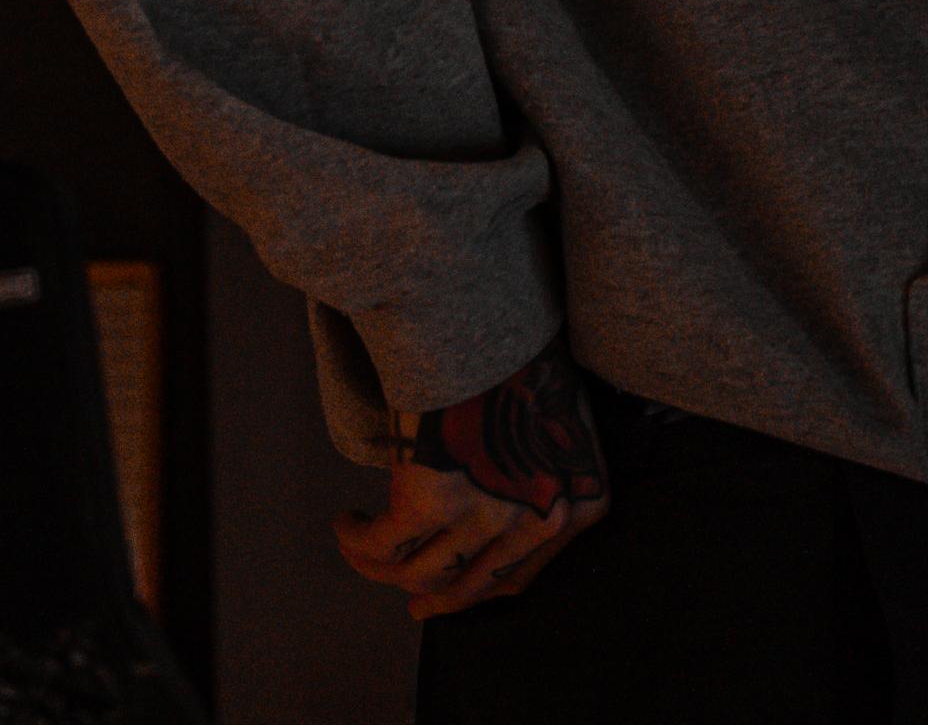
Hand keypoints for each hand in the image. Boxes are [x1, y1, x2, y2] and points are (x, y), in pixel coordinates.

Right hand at [332, 342, 607, 617]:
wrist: (498, 325)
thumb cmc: (525, 367)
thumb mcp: (555, 437)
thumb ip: (532, 488)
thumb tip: (483, 534)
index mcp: (580, 507)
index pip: (516, 578)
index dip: (473, 593)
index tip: (444, 598)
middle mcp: (541, 520)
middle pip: (467, 584)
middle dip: (432, 598)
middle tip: (410, 603)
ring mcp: (488, 514)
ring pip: (418, 572)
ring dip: (378, 566)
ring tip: (359, 544)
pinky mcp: (431, 501)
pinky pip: (381, 545)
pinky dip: (356, 542)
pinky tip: (347, 522)